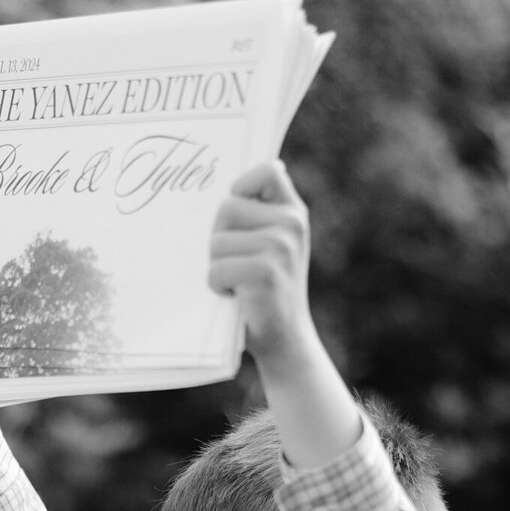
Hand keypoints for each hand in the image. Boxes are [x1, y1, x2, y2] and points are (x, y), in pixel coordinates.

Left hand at [208, 161, 312, 364]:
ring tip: (239, 282)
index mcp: (293, 212)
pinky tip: (237, 296)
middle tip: (238, 263)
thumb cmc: (267, 290)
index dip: (243, 187)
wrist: (286, 339)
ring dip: (218, 267)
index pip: (267, 171)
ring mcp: (280, 247)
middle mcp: (291, 224)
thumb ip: (262, 212)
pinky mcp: (265, 272)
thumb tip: (253, 177)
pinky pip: (216, 269)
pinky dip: (217, 287)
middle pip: (226, 208)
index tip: (239, 214)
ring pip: (216, 242)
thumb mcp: (272, 244)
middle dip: (219, 238)